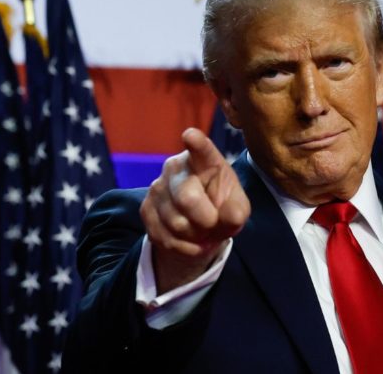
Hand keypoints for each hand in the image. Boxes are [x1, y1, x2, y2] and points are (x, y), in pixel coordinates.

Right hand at [140, 128, 249, 293]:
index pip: (201, 150)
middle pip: (188, 199)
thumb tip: (231, 216)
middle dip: (206, 220)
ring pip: (177, 224)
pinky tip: (189, 239)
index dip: (196, 143)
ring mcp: (157, 187)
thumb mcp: (237, 209)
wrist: (199, 226)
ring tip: (201, 229)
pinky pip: (166, 238)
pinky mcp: (145, 209)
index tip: (191, 135)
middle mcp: (176, 167)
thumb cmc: (222, 208)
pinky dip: (184, 247)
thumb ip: (237, 211)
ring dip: (195, 236)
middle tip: (213, 223)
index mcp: (204, 160)